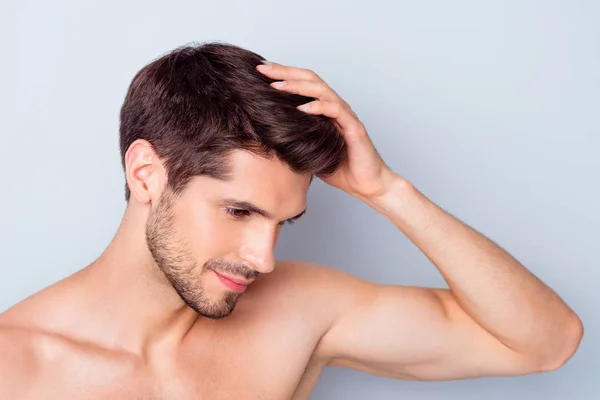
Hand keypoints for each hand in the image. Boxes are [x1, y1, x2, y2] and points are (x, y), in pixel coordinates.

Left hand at [256, 61, 396, 199]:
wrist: (366, 184)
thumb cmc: (340, 168)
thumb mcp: (308, 150)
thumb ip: (293, 137)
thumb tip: (265, 134)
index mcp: (324, 110)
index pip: (303, 83)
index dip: (283, 74)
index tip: (260, 71)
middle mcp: (336, 107)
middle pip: (310, 79)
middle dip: (285, 72)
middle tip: (262, 69)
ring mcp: (345, 115)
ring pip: (321, 90)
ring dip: (298, 86)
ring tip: (277, 86)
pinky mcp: (354, 128)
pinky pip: (335, 111)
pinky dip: (318, 107)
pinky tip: (302, 108)